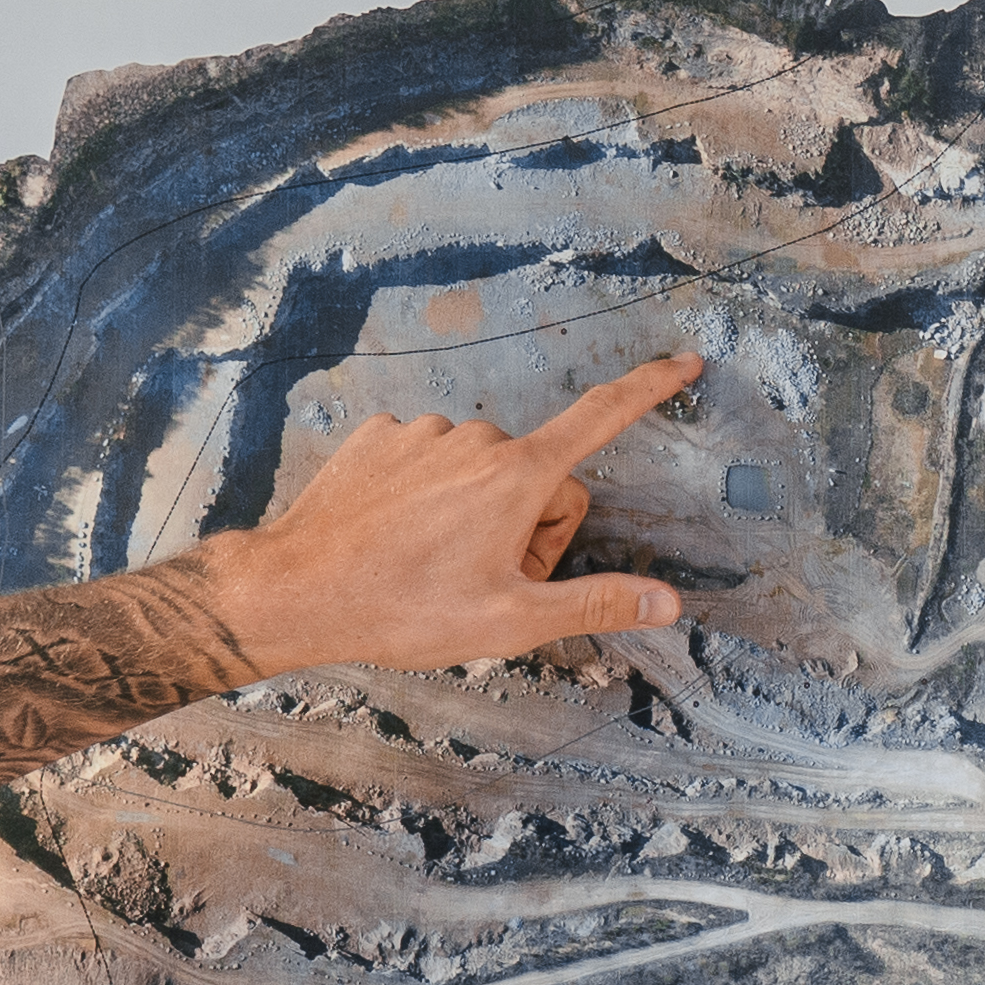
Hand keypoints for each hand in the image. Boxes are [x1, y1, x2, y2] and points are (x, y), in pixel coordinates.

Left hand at [203, 351, 702, 672]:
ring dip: (472, 512)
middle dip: (526, 525)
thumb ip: (595, 604)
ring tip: (429, 563)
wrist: (298, 590)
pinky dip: (423, 497)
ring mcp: (422, 433)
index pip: (602, 417)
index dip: (650, 389)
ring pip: (478, 470)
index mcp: (518, 475)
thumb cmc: (405, 609)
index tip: (686, 362)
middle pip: (536, 475)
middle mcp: (475, 438)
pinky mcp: (378, 437)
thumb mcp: (511, 622)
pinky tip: (395, 536)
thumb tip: (667, 602)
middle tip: (483, 579)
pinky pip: (427, 462)